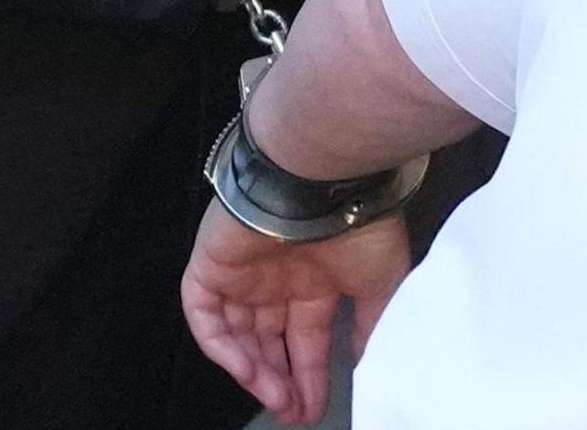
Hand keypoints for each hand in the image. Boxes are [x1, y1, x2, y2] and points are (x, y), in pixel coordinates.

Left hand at [180, 202, 413, 423]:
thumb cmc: (360, 224)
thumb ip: (372, 324)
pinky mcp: (212, 263)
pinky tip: (247, 370)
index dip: (309, 376)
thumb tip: (371, 360)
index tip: (316, 407)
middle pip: (269, 342)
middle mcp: (277, 276)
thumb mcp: (381, 283)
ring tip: (277, 399)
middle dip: (281, 381)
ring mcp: (243, 270)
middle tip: (293, 412)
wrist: (323, 180)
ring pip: (236, 334)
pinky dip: (221, 347)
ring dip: (254, 371)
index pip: (305, 337)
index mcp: (315, 278)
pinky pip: (205, 314)